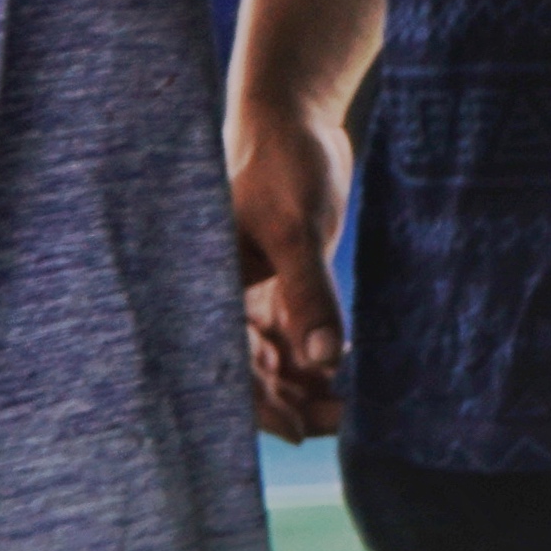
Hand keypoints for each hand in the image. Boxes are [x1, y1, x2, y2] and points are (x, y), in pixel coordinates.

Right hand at [228, 96, 352, 438]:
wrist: (296, 120)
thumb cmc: (281, 164)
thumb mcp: (296, 229)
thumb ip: (308, 293)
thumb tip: (324, 359)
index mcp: (204, 289)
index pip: (224, 363)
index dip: (255, 404)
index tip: (296, 430)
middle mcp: (221, 300)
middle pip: (250, 371)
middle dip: (290, 401)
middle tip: (338, 419)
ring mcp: (250, 295)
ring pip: (273, 359)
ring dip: (305, 385)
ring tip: (346, 404)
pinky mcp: (277, 286)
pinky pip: (291, 336)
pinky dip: (315, 357)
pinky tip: (343, 372)